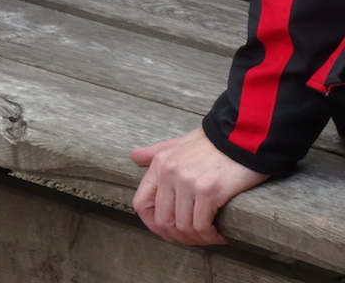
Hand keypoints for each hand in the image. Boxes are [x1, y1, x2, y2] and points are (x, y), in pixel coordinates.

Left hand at [131, 128, 267, 244]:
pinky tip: (220, 234)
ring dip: (198, 239)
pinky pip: (202, 227)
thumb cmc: (211, 143)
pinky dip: (211, 236)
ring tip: (210, 235)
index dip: (153, 224)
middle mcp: (169, 174)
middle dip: (179, 236)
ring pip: (183, 228)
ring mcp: (187, 183)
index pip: (141, 203)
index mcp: (160, 164)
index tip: (171, 231)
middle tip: (195, 237)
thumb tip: (134, 157)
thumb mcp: (177, 144)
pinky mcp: (208, 191)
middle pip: (163, 221)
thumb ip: (155, 152)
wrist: (240, 136)